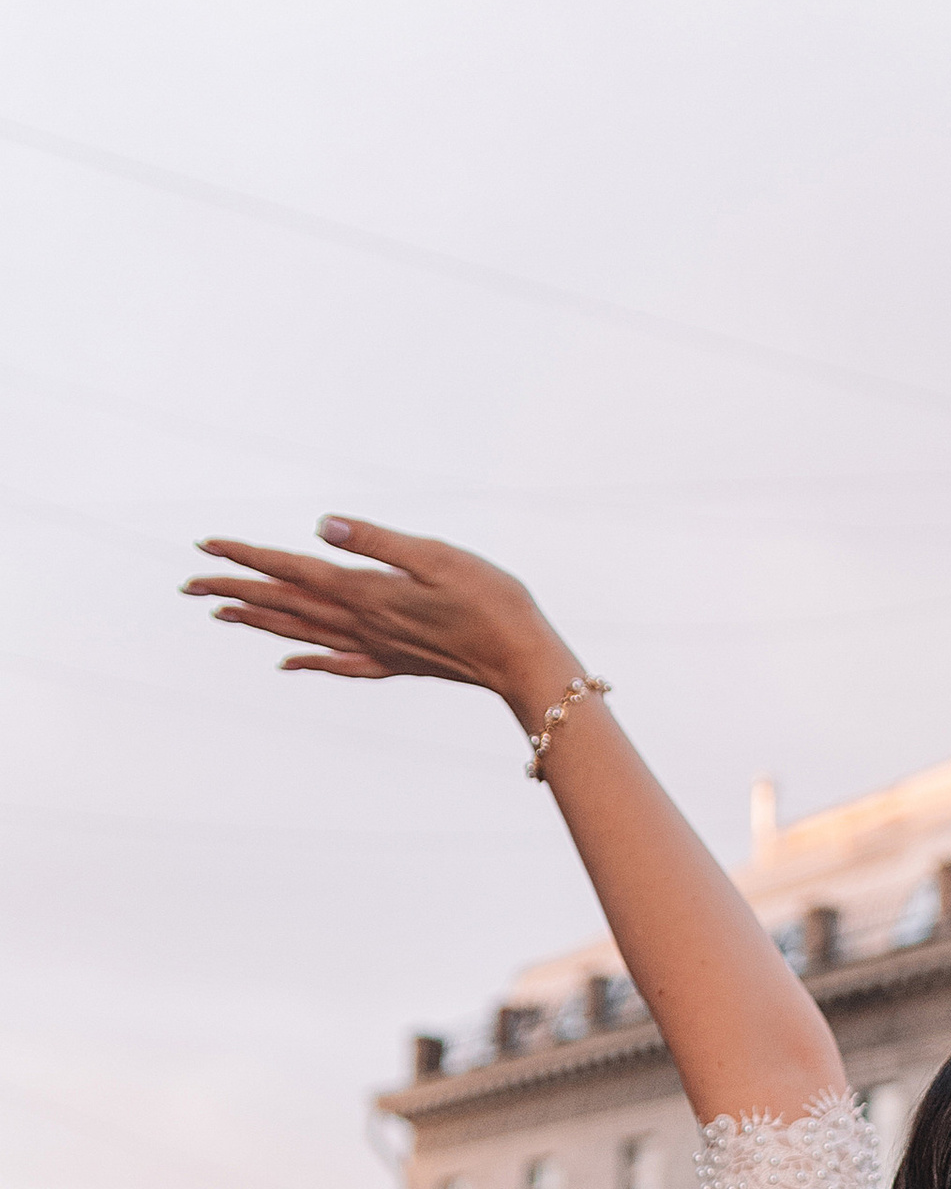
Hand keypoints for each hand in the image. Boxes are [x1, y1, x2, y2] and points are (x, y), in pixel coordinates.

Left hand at [183, 519, 576, 723]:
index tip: (205, 544)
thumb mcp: (436, 555)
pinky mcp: (394, 663)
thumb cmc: (492, 601)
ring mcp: (375, 648)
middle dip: (234, 590)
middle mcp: (362, 624)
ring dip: (258, 621)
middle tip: (188, 584)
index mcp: (367, 592)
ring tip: (220, 613)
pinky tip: (285, 663)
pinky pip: (336, 664)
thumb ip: (376, 541)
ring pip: (301, 633)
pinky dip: (305, 661)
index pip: (292, 569)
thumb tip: (322, 524)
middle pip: (285, 604)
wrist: (524, 661)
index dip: (246, 555)